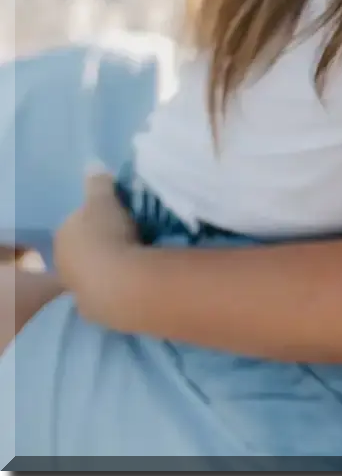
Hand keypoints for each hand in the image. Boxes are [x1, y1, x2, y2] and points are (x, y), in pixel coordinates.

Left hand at [52, 173, 140, 321]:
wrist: (119, 284)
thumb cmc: (107, 235)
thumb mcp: (104, 200)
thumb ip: (98, 183)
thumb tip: (92, 165)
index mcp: (64, 234)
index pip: (79, 221)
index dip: (99, 216)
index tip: (121, 215)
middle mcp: (65, 263)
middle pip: (87, 247)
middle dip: (106, 242)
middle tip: (134, 235)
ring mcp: (79, 288)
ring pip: (98, 271)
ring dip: (115, 264)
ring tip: (142, 257)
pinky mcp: (98, 310)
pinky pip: (112, 290)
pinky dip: (122, 284)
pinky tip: (139, 279)